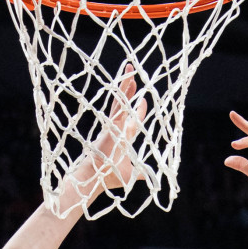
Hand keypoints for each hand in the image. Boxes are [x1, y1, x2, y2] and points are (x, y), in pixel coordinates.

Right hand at [71, 66, 146, 205]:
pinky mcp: (111, 126)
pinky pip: (117, 107)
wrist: (97, 178)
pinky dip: (121, 94)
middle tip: (132, 76)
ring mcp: (113, 126)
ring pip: (120, 101)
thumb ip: (140, 172)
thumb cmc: (110, 177)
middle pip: (123, 105)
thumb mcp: (130, 174)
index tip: (143, 101)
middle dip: (128, 90)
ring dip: (125, 85)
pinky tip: (125, 82)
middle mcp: (117, 129)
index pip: (132, 121)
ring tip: (129, 70)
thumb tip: (150, 177)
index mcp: (122, 138)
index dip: (138, 111)